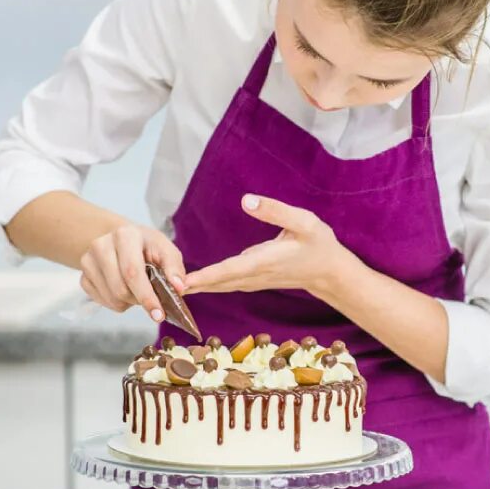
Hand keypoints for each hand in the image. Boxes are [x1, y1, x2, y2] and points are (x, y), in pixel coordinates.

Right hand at [78, 224, 185, 320]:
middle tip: (153, 300)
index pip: (132, 272)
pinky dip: (117, 303)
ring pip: (111, 298)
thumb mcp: (166, 250)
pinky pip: (101, 301)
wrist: (122, 241)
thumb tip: (179, 288)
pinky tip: (125, 290)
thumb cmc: (147, 247)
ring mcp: (88, 261)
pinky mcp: (82, 276)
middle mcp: (101, 245)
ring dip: (129, 303)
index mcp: (125, 235)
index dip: (146, 296)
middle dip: (140, 301)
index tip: (159, 314)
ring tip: (138, 290)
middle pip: (120, 288)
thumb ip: (174, 268)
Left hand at [183, 194, 356, 297]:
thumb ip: (276, 211)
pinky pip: (225, 283)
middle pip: (216, 283)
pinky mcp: (253, 280)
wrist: (330, 272)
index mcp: (263, 261)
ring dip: (195, 287)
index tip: (181, 283)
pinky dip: (208, 284)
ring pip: (219, 286)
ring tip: (167, 286)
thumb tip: (246, 200)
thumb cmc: (319, 245)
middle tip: (159, 288)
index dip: (204, 277)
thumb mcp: (304, 222)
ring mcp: (253, 280)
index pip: (228, 270)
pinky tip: (192, 282)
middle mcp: (254, 275)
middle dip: (189, 286)